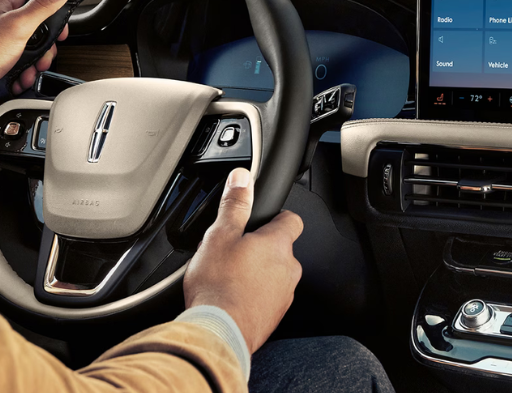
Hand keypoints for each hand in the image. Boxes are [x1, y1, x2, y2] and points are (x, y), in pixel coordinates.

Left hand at [0, 0, 76, 123]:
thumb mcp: (20, 26)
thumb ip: (45, 3)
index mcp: (0, 1)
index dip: (54, 14)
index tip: (60, 32)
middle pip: (35, 23)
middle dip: (44, 45)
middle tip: (43, 57)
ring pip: (27, 43)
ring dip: (33, 61)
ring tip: (30, 70)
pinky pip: (15, 57)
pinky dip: (21, 68)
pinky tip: (19, 77)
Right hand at [184, 168, 303, 352]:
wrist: (218, 332)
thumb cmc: (218, 286)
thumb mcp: (220, 236)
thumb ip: (234, 205)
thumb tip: (242, 178)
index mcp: (278, 244)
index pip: (292, 220)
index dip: (278, 217)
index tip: (265, 218)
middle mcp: (288, 269)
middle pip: (281, 250)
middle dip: (262, 249)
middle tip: (235, 251)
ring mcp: (284, 294)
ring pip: (275, 275)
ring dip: (258, 273)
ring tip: (230, 277)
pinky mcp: (275, 316)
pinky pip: (268, 298)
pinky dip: (254, 295)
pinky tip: (233, 297)